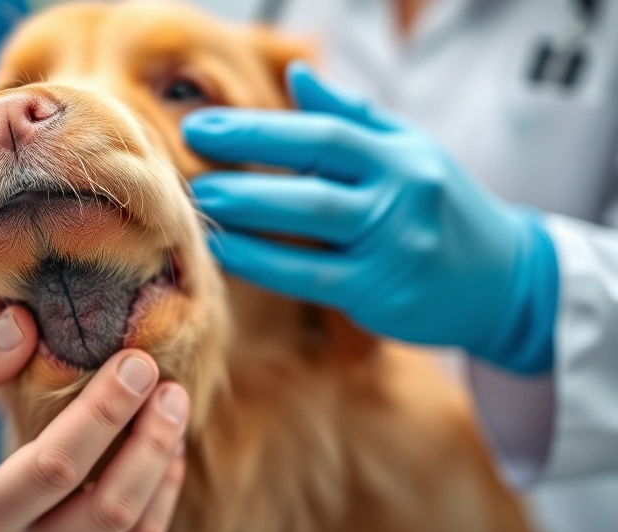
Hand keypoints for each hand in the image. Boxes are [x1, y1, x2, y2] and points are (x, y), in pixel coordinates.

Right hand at [0, 306, 188, 531]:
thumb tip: (22, 322)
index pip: (53, 466)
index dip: (102, 414)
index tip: (135, 363)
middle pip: (107, 508)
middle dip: (149, 441)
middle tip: (170, 386)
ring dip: (163, 467)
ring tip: (175, 410)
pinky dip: (163, 495)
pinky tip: (168, 448)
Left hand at [181, 62, 557, 374]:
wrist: (504, 280)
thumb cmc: (443, 206)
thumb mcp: (410, 151)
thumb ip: (352, 116)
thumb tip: (296, 77)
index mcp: (401, 155)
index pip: (321, 133)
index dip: (256, 130)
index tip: (201, 128)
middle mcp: (401, 196)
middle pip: (311, 175)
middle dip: (242, 168)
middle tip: (187, 164)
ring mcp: (393, 247)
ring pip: (308, 226)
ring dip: (246, 213)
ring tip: (198, 204)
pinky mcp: (381, 295)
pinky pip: (309, 278)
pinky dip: (263, 263)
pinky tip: (226, 251)